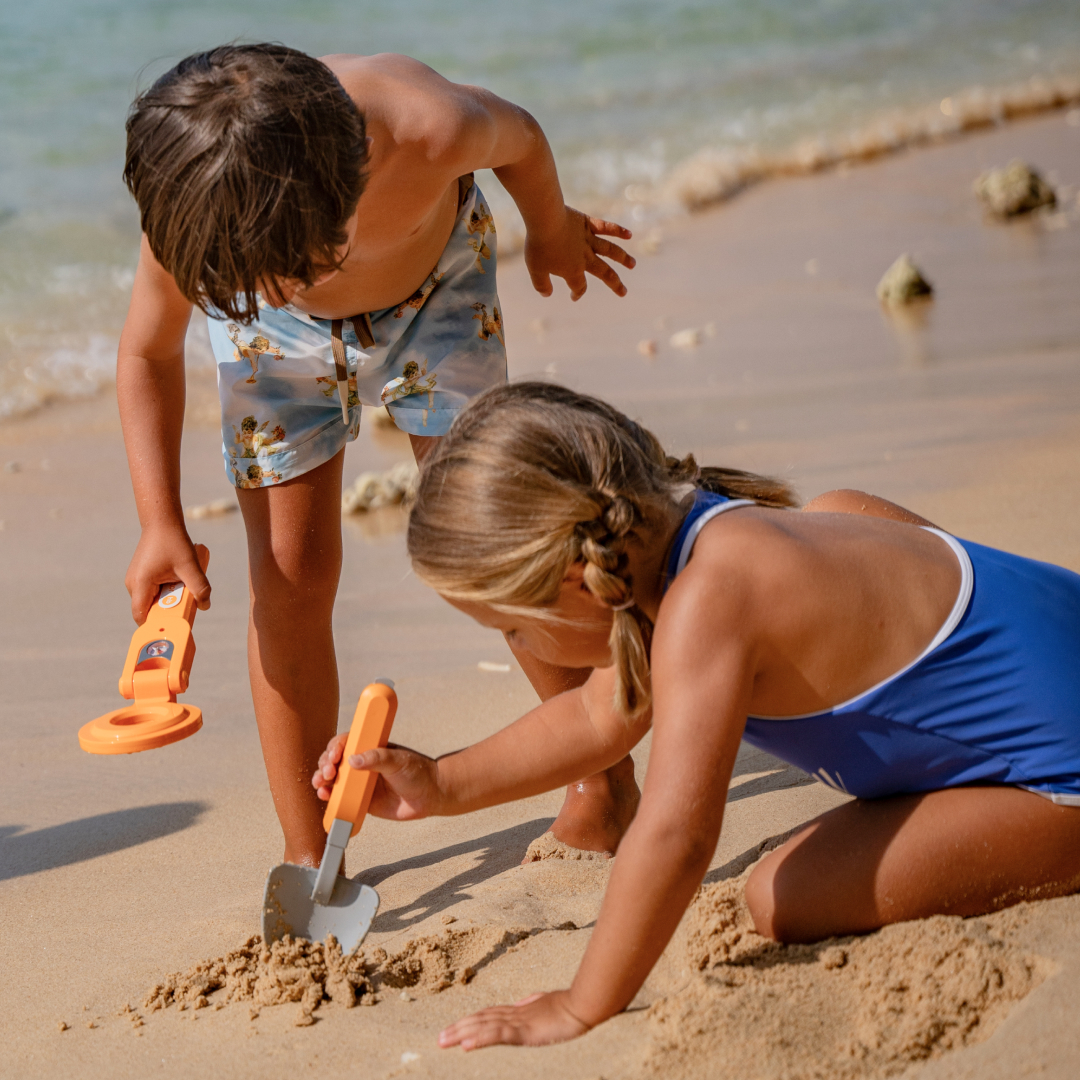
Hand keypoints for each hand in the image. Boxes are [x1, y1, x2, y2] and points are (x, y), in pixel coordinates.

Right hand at [125, 523, 210, 623]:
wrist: (162, 522)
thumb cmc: (173, 541)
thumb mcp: (190, 566)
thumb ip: (200, 588)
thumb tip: (205, 606)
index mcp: (140, 584)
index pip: (141, 617)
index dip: (156, 626)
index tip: (174, 627)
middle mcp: (133, 584)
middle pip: (149, 610)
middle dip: (167, 611)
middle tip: (186, 604)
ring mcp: (136, 580)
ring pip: (152, 601)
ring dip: (169, 599)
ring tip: (182, 586)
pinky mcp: (142, 576)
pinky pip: (153, 592)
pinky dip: (166, 591)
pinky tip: (178, 580)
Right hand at [311, 742, 443, 819]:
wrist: (429, 796)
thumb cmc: (417, 772)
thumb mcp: (399, 760)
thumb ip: (378, 758)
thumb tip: (353, 760)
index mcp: (370, 747)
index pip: (346, 742)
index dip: (335, 747)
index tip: (334, 755)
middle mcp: (361, 763)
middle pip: (334, 760)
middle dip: (325, 764)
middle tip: (329, 772)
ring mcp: (359, 782)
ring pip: (333, 779)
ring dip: (322, 780)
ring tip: (321, 785)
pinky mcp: (360, 801)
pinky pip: (340, 799)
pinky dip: (329, 798)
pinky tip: (325, 797)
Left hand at [438, 990, 590, 1049]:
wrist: (584, 1004)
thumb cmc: (570, 1004)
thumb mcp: (547, 1005)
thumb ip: (533, 1004)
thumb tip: (523, 1004)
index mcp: (520, 1010)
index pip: (489, 1015)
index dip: (471, 1020)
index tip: (455, 1027)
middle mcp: (514, 1013)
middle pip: (480, 1019)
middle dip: (458, 1027)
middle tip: (439, 1037)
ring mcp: (518, 1021)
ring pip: (482, 1026)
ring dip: (461, 1033)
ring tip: (443, 1041)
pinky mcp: (524, 1031)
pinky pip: (496, 1035)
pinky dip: (478, 1039)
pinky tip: (465, 1044)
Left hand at [525, 207, 633, 300]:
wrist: (545, 220)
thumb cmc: (538, 246)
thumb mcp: (535, 270)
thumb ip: (542, 285)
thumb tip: (547, 294)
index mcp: (573, 271)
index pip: (579, 287)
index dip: (577, 293)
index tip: (573, 296)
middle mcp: (585, 258)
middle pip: (604, 273)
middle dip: (615, 284)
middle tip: (624, 292)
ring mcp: (589, 240)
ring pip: (610, 251)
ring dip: (623, 259)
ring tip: (633, 265)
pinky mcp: (588, 224)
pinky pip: (606, 228)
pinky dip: (618, 231)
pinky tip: (629, 235)